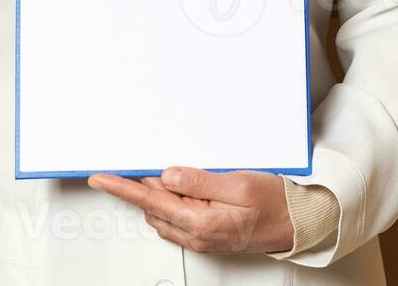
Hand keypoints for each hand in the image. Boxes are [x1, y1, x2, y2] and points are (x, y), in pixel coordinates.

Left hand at [88, 167, 293, 253]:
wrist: (297, 224)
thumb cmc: (275, 204)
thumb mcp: (239, 183)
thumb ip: (200, 181)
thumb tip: (167, 175)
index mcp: (200, 222)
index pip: (149, 201)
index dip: (122, 188)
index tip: (100, 178)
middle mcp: (196, 235)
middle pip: (154, 206)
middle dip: (148, 184)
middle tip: (150, 159)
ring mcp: (200, 238)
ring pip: (165, 211)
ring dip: (164, 193)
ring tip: (184, 173)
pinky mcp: (206, 236)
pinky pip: (179, 217)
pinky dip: (176, 201)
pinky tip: (189, 187)